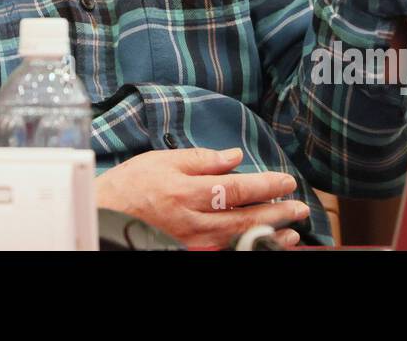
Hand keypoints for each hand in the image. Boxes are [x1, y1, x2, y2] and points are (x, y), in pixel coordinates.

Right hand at [95, 147, 308, 249]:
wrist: (106, 214)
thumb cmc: (132, 184)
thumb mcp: (161, 160)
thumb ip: (200, 159)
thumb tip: (234, 156)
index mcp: (188, 191)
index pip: (237, 189)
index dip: (265, 185)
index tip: (286, 181)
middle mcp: (194, 220)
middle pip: (244, 217)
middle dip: (276, 213)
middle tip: (299, 208)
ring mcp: (194, 241)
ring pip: (240, 239)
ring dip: (269, 237)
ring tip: (292, 233)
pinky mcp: (191, 251)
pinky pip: (226, 251)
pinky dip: (249, 248)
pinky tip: (264, 246)